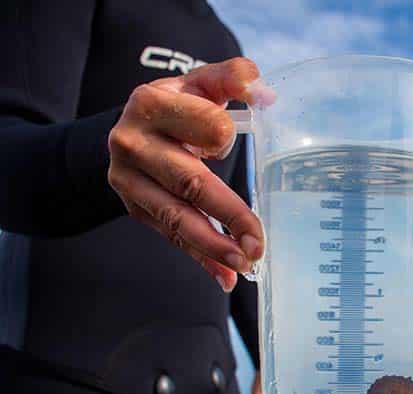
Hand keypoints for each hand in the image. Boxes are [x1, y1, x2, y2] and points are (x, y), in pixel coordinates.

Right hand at [107, 57, 274, 292]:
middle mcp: (132, 143)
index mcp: (152, 103)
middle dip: (229, 214)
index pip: (207, 127)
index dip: (226, 135)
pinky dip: (201, 259)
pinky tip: (225, 277)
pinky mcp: (136, 207)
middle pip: (189, 183)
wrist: (131, 128)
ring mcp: (130, 180)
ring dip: (214, 246)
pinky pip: (172, 236)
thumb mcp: (201, 83)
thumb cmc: (179, 105)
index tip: (233, 140)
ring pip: (177, 217)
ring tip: (246, 263)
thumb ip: (233, 77)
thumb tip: (264, 94)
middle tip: (259, 242)